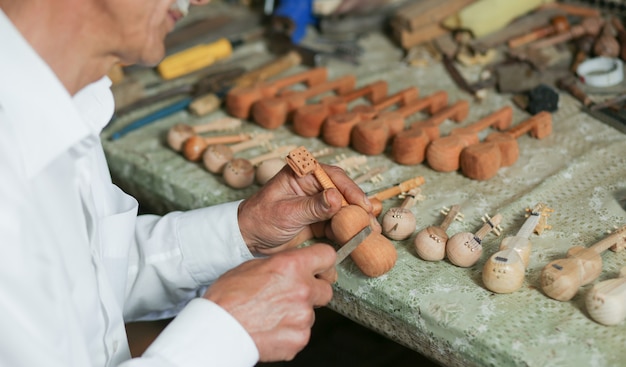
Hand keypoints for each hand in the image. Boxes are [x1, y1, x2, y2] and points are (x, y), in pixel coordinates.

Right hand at [203, 243, 335, 361]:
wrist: (218, 330)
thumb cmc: (228, 298)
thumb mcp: (253, 266)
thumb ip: (281, 265)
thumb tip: (292, 266)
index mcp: (292, 266)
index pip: (327, 256)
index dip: (322, 262)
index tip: (319, 268)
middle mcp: (303, 290)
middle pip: (326, 289)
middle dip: (313, 292)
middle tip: (292, 295)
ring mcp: (303, 316)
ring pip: (311, 313)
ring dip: (298, 313)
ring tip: (272, 314)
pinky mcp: (299, 338)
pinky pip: (302, 333)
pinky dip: (290, 332)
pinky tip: (272, 328)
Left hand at [238, 163, 377, 254]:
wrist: (248, 238)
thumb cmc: (260, 218)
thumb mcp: (287, 212)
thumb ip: (313, 206)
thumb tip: (336, 199)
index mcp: (303, 173)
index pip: (333, 176)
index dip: (350, 190)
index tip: (361, 205)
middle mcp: (312, 184)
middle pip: (343, 192)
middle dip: (358, 207)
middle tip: (371, 221)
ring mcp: (316, 201)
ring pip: (343, 208)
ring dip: (356, 220)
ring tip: (370, 231)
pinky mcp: (318, 218)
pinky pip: (337, 222)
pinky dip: (347, 230)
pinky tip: (358, 237)